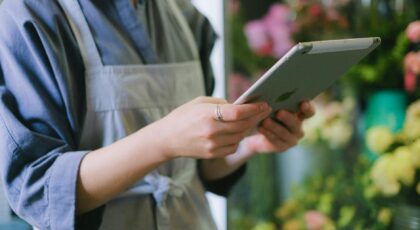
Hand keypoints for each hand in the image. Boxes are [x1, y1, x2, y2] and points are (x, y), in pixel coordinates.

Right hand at [156, 97, 271, 158]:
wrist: (167, 138)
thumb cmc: (184, 116)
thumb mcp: (200, 102)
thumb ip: (221, 103)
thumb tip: (240, 106)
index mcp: (208, 114)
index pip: (238, 112)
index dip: (254, 108)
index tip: (265, 104)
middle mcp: (211, 131)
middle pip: (243, 125)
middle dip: (256, 117)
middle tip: (265, 111)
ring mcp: (212, 145)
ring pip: (240, 136)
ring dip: (248, 128)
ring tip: (252, 120)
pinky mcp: (212, 154)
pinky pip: (233, 146)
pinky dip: (238, 139)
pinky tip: (237, 132)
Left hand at [243, 101, 314, 153]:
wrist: (258, 132)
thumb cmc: (267, 112)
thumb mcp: (271, 104)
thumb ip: (275, 99)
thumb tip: (270, 91)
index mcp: (299, 114)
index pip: (309, 111)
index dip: (308, 107)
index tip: (303, 103)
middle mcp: (298, 126)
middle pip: (296, 123)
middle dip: (288, 117)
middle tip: (279, 112)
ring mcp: (291, 138)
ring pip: (284, 132)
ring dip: (274, 126)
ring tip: (265, 121)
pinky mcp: (282, 146)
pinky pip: (275, 140)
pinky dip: (267, 133)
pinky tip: (260, 128)